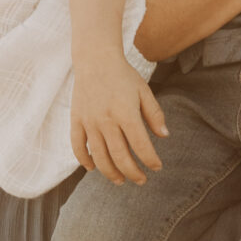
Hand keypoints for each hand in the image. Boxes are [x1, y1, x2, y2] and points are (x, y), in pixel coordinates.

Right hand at [72, 53, 167, 184]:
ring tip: (120, 180)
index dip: (150, 160)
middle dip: (132, 172)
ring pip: (99, 156)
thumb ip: (154, 114)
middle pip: (119, 156)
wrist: (95, 60)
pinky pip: (77, 146)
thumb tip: (164, 136)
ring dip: (110, 172)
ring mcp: (89, 121)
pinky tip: (93, 168)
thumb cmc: (123, 76)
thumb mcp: (144, 91)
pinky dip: (84, 160)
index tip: (157, 167)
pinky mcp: (76, 120)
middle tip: (141, 180)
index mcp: (126, 112)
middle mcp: (106, 120)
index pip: (140, 145)